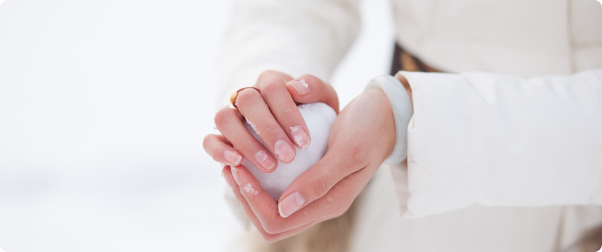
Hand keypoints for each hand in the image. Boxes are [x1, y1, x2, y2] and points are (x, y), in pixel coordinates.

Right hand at [204, 70, 337, 171]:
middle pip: (247, 100)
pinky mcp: (218, 138)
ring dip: (246, 142)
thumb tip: (296, 88)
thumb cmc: (316, 119)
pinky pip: (209, 141)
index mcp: (270, 82)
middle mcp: (246, 95)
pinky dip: (220, 151)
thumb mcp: (324, 102)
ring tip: (270, 166)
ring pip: (224, 118)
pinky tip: (238, 164)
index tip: (304, 142)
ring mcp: (230, 116)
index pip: (273, 87)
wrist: (302, 142)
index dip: (287, 114)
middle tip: (289, 157)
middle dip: (268, 130)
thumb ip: (316, 89)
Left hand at [221, 88, 395, 241]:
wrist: (386, 116)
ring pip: (272, 211)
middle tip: (232, 167)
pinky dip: (259, 180)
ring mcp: (316, 194)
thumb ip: (320, 181)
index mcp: (330, 203)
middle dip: (246, 199)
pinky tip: (250, 156)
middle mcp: (320, 204)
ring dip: (249, 191)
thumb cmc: (369, 129)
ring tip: (235, 163)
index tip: (239, 167)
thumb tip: (285, 207)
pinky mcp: (311, 180)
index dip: (252, 201)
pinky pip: (278, 192)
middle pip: (270, 224)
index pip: (277, 222)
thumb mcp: (347, 151)